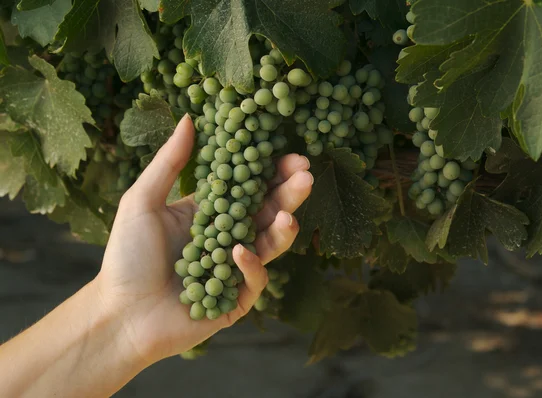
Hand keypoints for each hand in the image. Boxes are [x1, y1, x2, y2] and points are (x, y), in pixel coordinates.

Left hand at [95, 115, 312, 364]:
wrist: (119, 315)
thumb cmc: (126, 257)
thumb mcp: (142, 201)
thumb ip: (169, 162)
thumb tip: (190, 119)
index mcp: (209, 212)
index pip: (248, 186)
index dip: (270, 170)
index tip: (289, 153)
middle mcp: (227, 237)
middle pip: (267, 211)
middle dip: (289, 193)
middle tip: (306, 175)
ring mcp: (235, 268)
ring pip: (270, 244)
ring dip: (283, 228)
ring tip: (289, 214)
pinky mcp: (237, 298)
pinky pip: (255, 279)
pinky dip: (251, 264)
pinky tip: (240, 250)